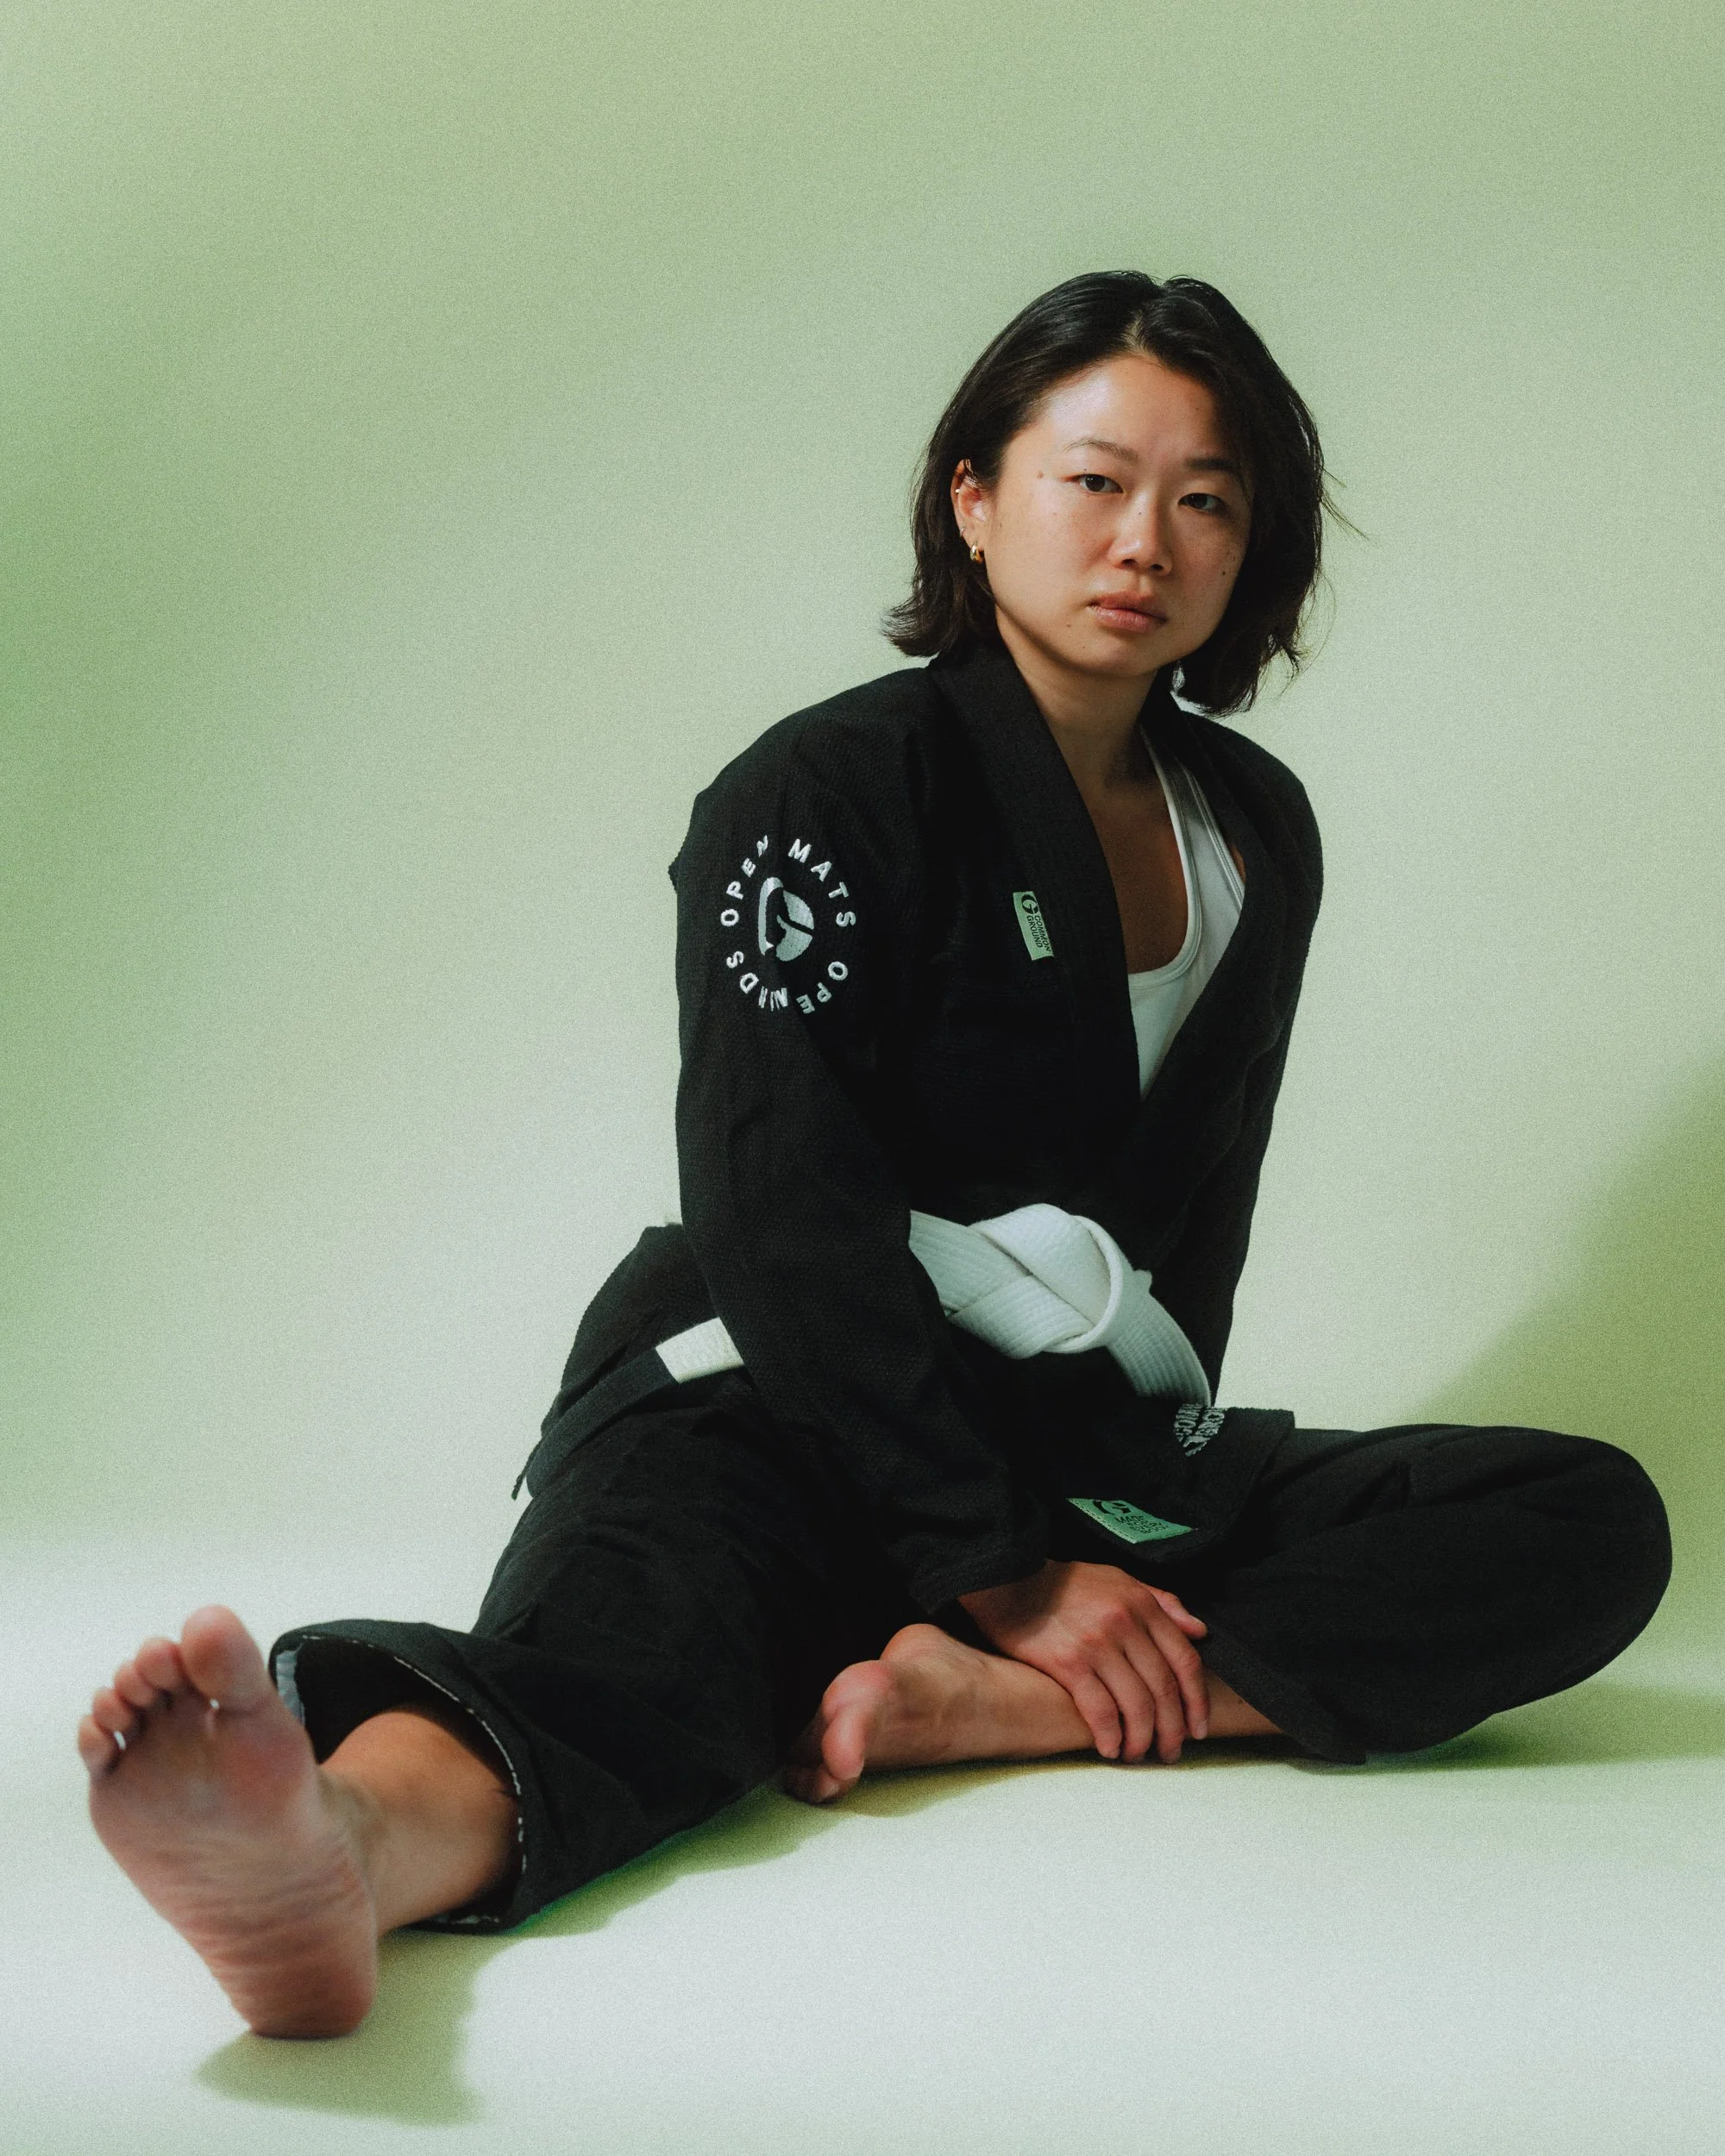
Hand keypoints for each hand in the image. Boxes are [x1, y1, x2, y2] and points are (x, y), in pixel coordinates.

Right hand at [958, 1559, 1208, 1763]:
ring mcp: (1098, 1644)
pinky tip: (1110, 1748)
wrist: (1010, 1579)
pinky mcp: (1068, 1662)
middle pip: (1164, 1690)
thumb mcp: (1119, 1579)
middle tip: (1170, 1752)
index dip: (1197, 1701)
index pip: (1185, 1661)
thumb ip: (1163, 1602)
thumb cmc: (1064, 1583)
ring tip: (1137, 1755)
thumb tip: (1199, 1631)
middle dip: (1172, 1730)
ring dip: (1142, 1740)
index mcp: (1142, 1605)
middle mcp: (1125, 1624)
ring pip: (1137, 1705)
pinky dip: (1110, 1736)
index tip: (1197, 1728)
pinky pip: (1100, 1709)